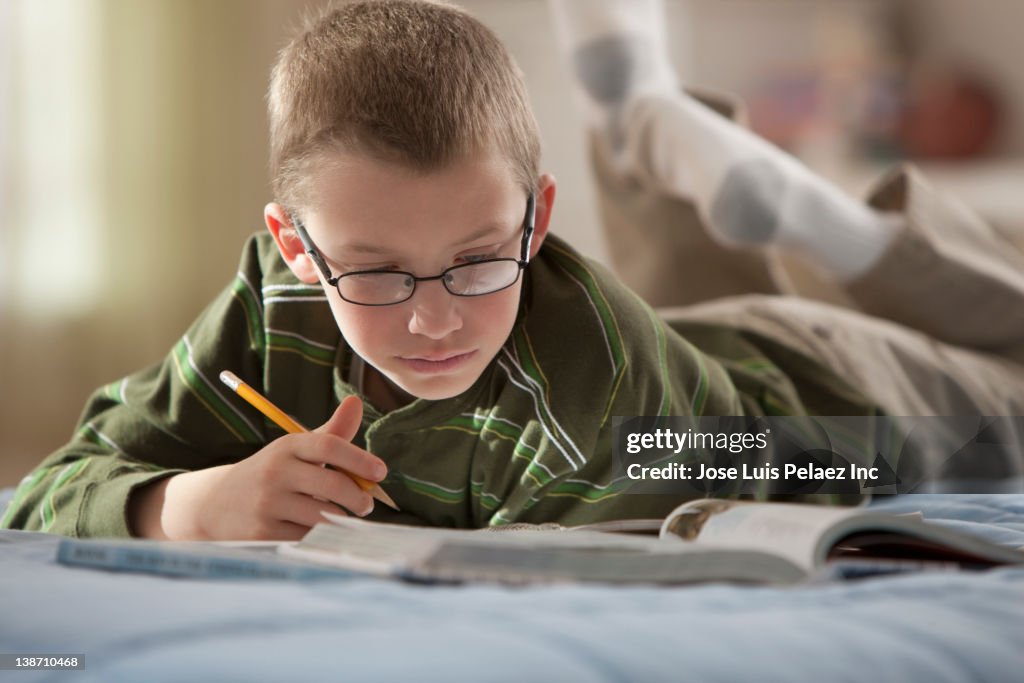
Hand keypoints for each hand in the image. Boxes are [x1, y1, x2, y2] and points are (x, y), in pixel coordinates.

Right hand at [130, 396, 386, 539]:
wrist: (215, 504)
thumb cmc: (272, 474)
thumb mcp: (296, 451)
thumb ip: (331, 433)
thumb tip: (356, 402)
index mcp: (287, 446)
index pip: (329, 445)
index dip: (359, 459)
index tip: (381, 472)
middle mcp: (276, 471)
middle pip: (333, 484)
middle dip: (358, 498)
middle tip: (366, 505)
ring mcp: (267, 503)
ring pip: (323, 516)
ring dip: (340, 520)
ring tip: (342, 518)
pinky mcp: (262, 532)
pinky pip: (306, 537)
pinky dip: (317, 536)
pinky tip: (313, 531)